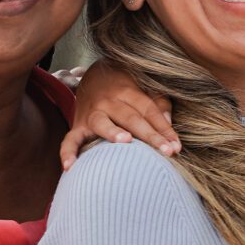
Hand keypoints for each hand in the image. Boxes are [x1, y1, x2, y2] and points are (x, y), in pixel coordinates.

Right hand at [60, 60, 178, 168]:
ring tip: (126, 141)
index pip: (150, 111)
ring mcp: (92, 114)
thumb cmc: (126, 87)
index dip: (165, 129)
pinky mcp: (78, 126)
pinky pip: (70, 139)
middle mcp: (110, 102)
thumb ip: (159, 103)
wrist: (93, 77)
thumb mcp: (144, 87)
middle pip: (132, 118)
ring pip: (102, 123)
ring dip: (112, 132)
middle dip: (151, 136)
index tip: (177, 147)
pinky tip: (70, 167)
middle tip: (167, 152)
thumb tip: (169, 123)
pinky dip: (67, 152)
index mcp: (129, 92)